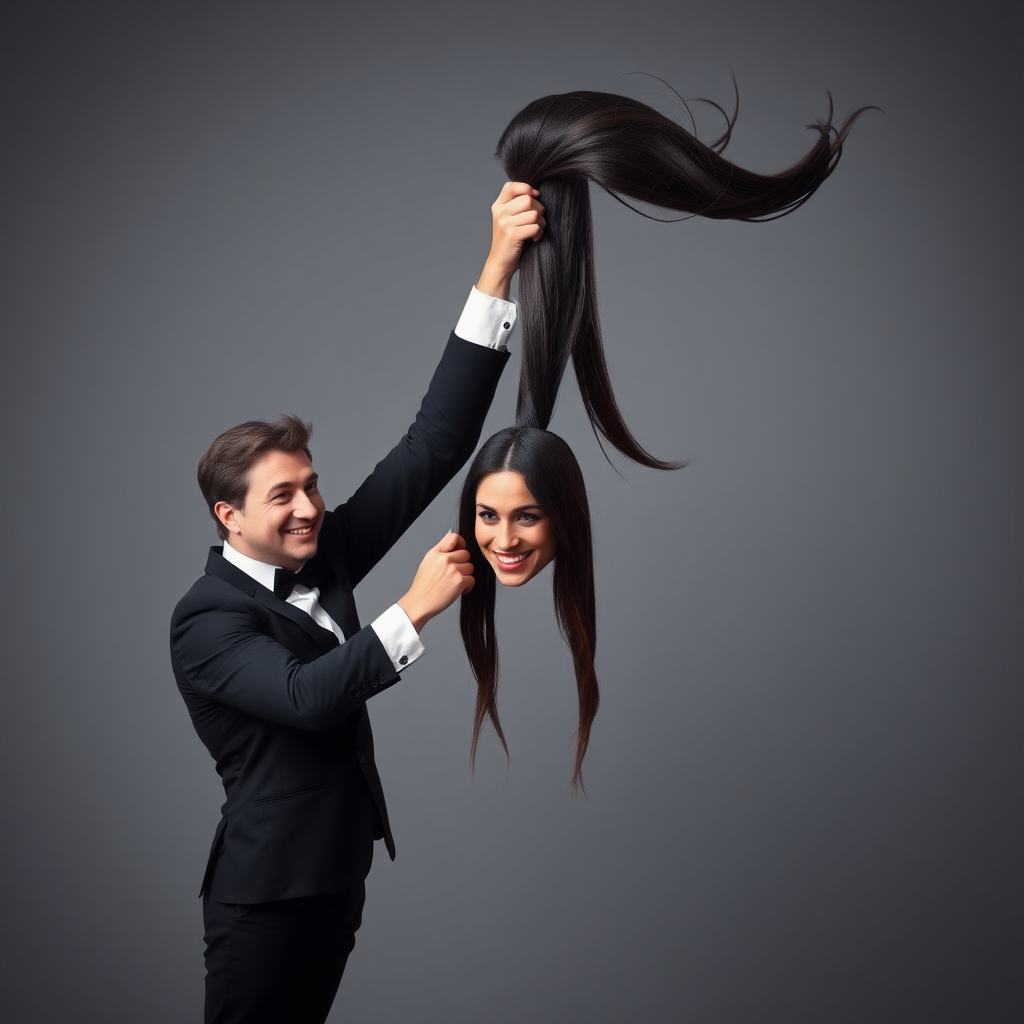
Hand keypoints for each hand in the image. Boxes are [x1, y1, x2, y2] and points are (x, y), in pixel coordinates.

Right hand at [397, 533, 474, 632]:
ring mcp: (453, 570)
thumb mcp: (427, 562)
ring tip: (454, 582)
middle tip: (455, 572)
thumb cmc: (423, 586)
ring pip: (470, 567)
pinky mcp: (459, 581)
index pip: (453, 537)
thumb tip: (455, 545)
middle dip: (463, 563)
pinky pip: (472, 579)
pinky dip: (467, 586)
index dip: (460, 542)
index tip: (461, 548)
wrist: (419, 603)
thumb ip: (441, 553)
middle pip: (466, 554)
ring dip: (465, 575)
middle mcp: (444, 559)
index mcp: (435, 553)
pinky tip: (458, 589)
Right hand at [476, 181, 545, 299]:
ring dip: (541, 223)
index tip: (535, 196)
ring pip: (533, 214)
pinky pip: (534, 227)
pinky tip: (535, 239)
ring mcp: (504, 224)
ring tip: (537, 231)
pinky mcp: (512, 235)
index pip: (511, 186)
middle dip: (539, 210)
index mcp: (498, 206)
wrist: (501, 263)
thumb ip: (518, 206)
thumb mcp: (509, 219)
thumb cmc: (510, 241)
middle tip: (538, 221)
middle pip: (527, 200)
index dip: (526, 188)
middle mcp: (499, 213)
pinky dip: (539, 233)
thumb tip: (537, 194)